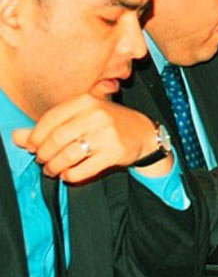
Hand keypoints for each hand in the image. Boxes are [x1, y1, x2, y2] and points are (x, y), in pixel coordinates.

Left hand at [12, 93, 167, 182]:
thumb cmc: (107, 123)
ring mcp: (107, 134)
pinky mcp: (115, 152)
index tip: (33, 147)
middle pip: (56, 139)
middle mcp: (97, 114)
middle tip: (42, 160)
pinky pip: (83, 169)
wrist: (143, 133)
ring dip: (54, 167)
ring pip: (68, 155)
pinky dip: (70, 175)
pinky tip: (68, 174)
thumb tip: (16, 137)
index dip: (36, 137)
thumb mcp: (80, 117)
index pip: (49, 119)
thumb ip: (48, 126)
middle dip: (44, 154)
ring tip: (52, 170)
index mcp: (86, 101)